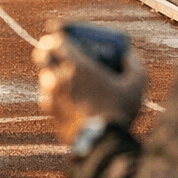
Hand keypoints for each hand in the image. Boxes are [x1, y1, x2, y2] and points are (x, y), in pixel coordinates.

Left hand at [32, 29, 146, 143]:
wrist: (101, 144)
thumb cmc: (118, 112)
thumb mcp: (136, 85)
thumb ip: (135, 66)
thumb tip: (129, 55)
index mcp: (76, 66)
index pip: (54, 39)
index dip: (56, 33)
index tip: (61, 32)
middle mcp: (58, 78)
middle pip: (41, 55)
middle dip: (47, 50)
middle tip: (59, 52)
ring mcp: (51, 96)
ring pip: (43, 77)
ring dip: (52, 73)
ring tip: (65, 77)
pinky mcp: (50, 113)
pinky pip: (47, 98)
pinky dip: (54, 94)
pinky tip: (67, 98)